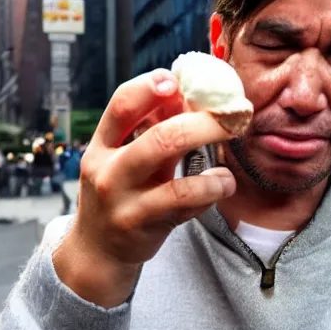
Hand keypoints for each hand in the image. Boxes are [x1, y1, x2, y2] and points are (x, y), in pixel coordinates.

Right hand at [53, 69, 236, 307]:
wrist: (97, 250)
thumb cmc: (118, 197)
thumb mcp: (122, 161)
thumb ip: (149, 132)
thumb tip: (184, 96)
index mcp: (100, 147)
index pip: (122, 104)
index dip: (151, 85)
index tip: (179, 79)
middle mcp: (107, 170)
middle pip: (159, 135)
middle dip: (204, 121)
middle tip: (233, 115)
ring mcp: (123, 199)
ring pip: (174, 169)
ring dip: (212, 150)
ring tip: (232, 149)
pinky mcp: (142, 224)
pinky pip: (185, 199)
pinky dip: (212, 187)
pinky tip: (223, 183)